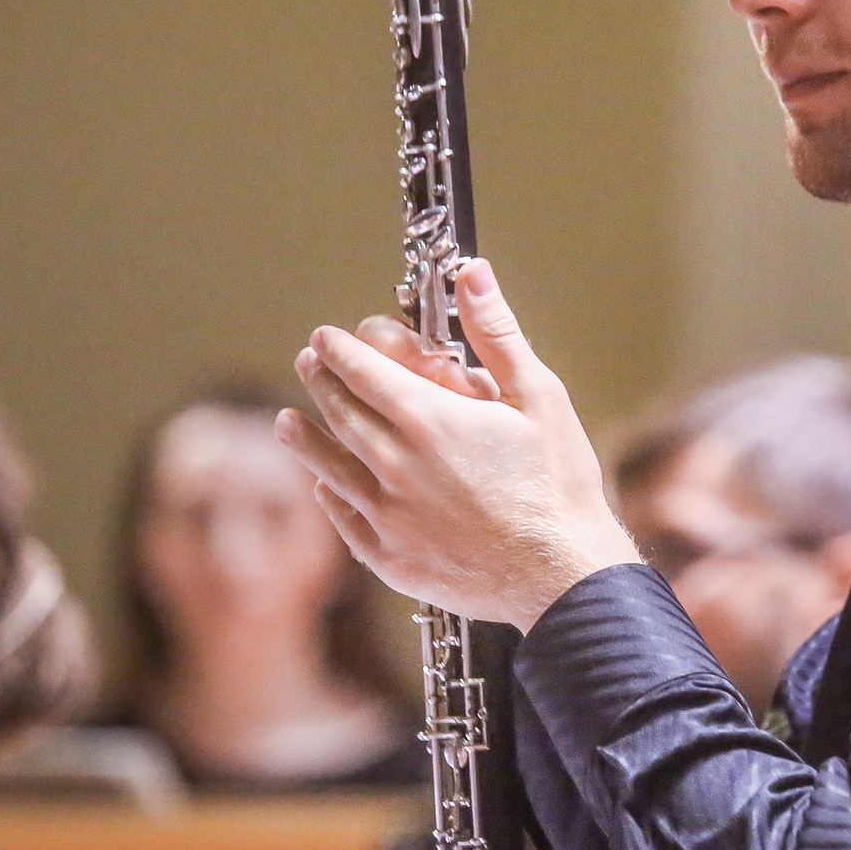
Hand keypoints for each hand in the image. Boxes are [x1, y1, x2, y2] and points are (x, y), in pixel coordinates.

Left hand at [277, 258, 638, 627]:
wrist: (563, 576)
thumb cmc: (560, 483)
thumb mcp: (540, 396)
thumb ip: (497, 333)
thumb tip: (473, 273)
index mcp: (430, 418)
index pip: (363, 370)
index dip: (340, 349)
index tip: (326, 336)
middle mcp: (396, 464)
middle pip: (341, 412)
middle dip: (321, 382)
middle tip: (308, 364)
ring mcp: (387, 515)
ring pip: (329, 465)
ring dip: (305, 437)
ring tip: (287, 421)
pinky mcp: (389, 557)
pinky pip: (345, 518)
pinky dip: (330, 495)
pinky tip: (324, 486)